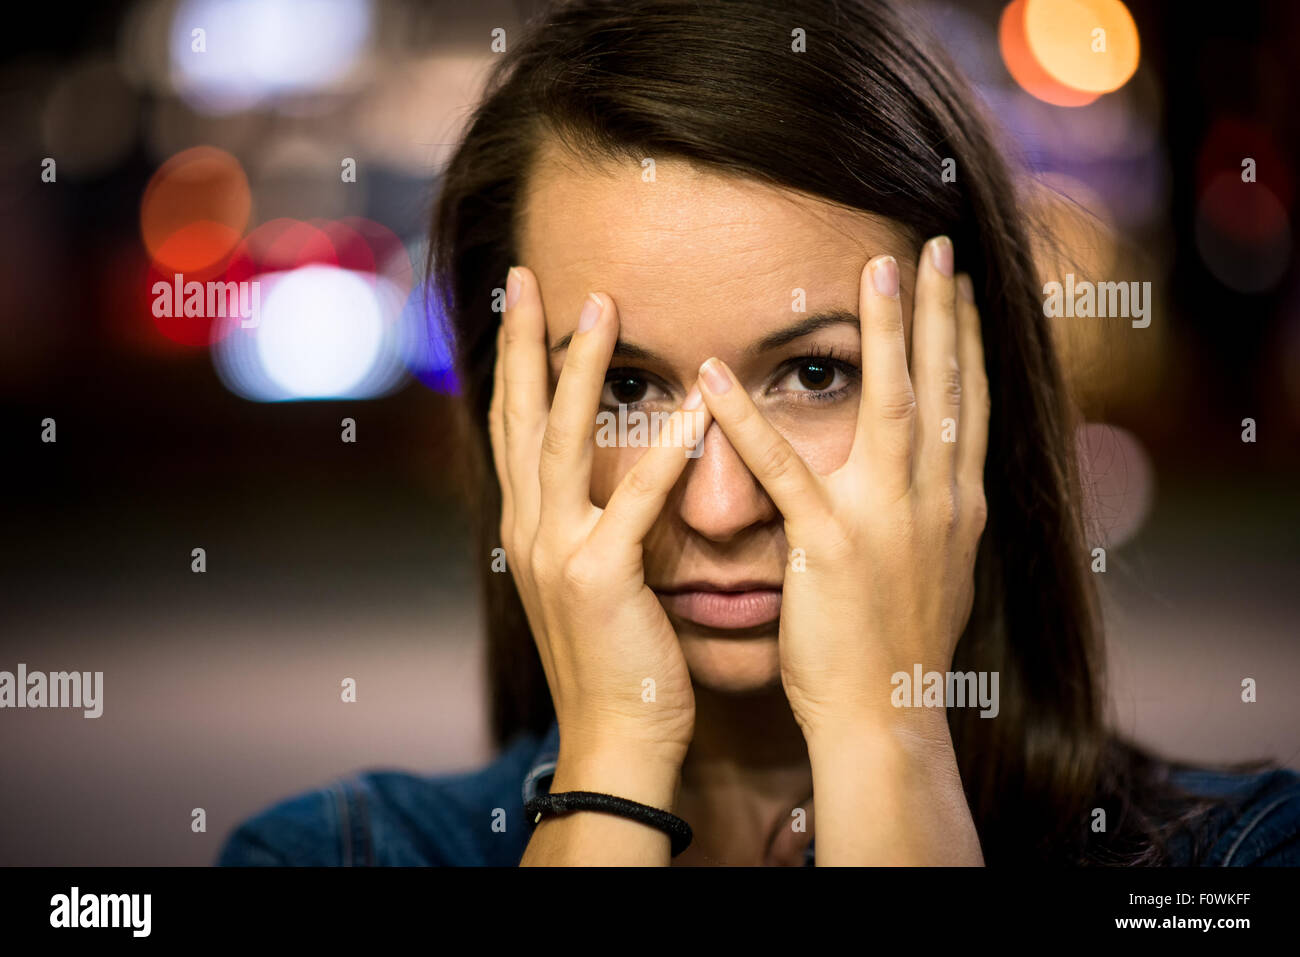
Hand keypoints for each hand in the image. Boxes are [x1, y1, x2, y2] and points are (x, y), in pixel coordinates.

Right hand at [490, 266, 711, 767]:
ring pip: (560, 438)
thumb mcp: (595, 581)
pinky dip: (660, 450)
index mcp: (528, 528)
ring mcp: (554, 552)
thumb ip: (600, 521)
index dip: (516, 364)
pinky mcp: (596, 578)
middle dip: (521, 341)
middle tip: (523, 276)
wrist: (615, 739)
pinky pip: (633, 500)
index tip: (522, 309)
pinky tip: (689, 404)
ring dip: (577, 367)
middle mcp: (527, 529)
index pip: (515, 428)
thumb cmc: (619, 661)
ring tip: (597, 306)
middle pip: (519, 415)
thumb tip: (621, 477)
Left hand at [693, 237, 989, 740]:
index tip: (963, 288)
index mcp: (959, 507)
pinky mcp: (833, 546)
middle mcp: (938, 502)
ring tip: (873, 273)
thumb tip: (934, 479)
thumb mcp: (935, 572)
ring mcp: (890, 520)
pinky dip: (748, 421)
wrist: (888, 717)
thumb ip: (933, 516)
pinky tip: (718, 376)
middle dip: (944, 311)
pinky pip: (786, 472)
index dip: (968, 340)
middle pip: (949, 386)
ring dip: (886, 334)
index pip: (972, 405)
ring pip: (895, 406)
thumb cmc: (900, 650)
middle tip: (939, 247)